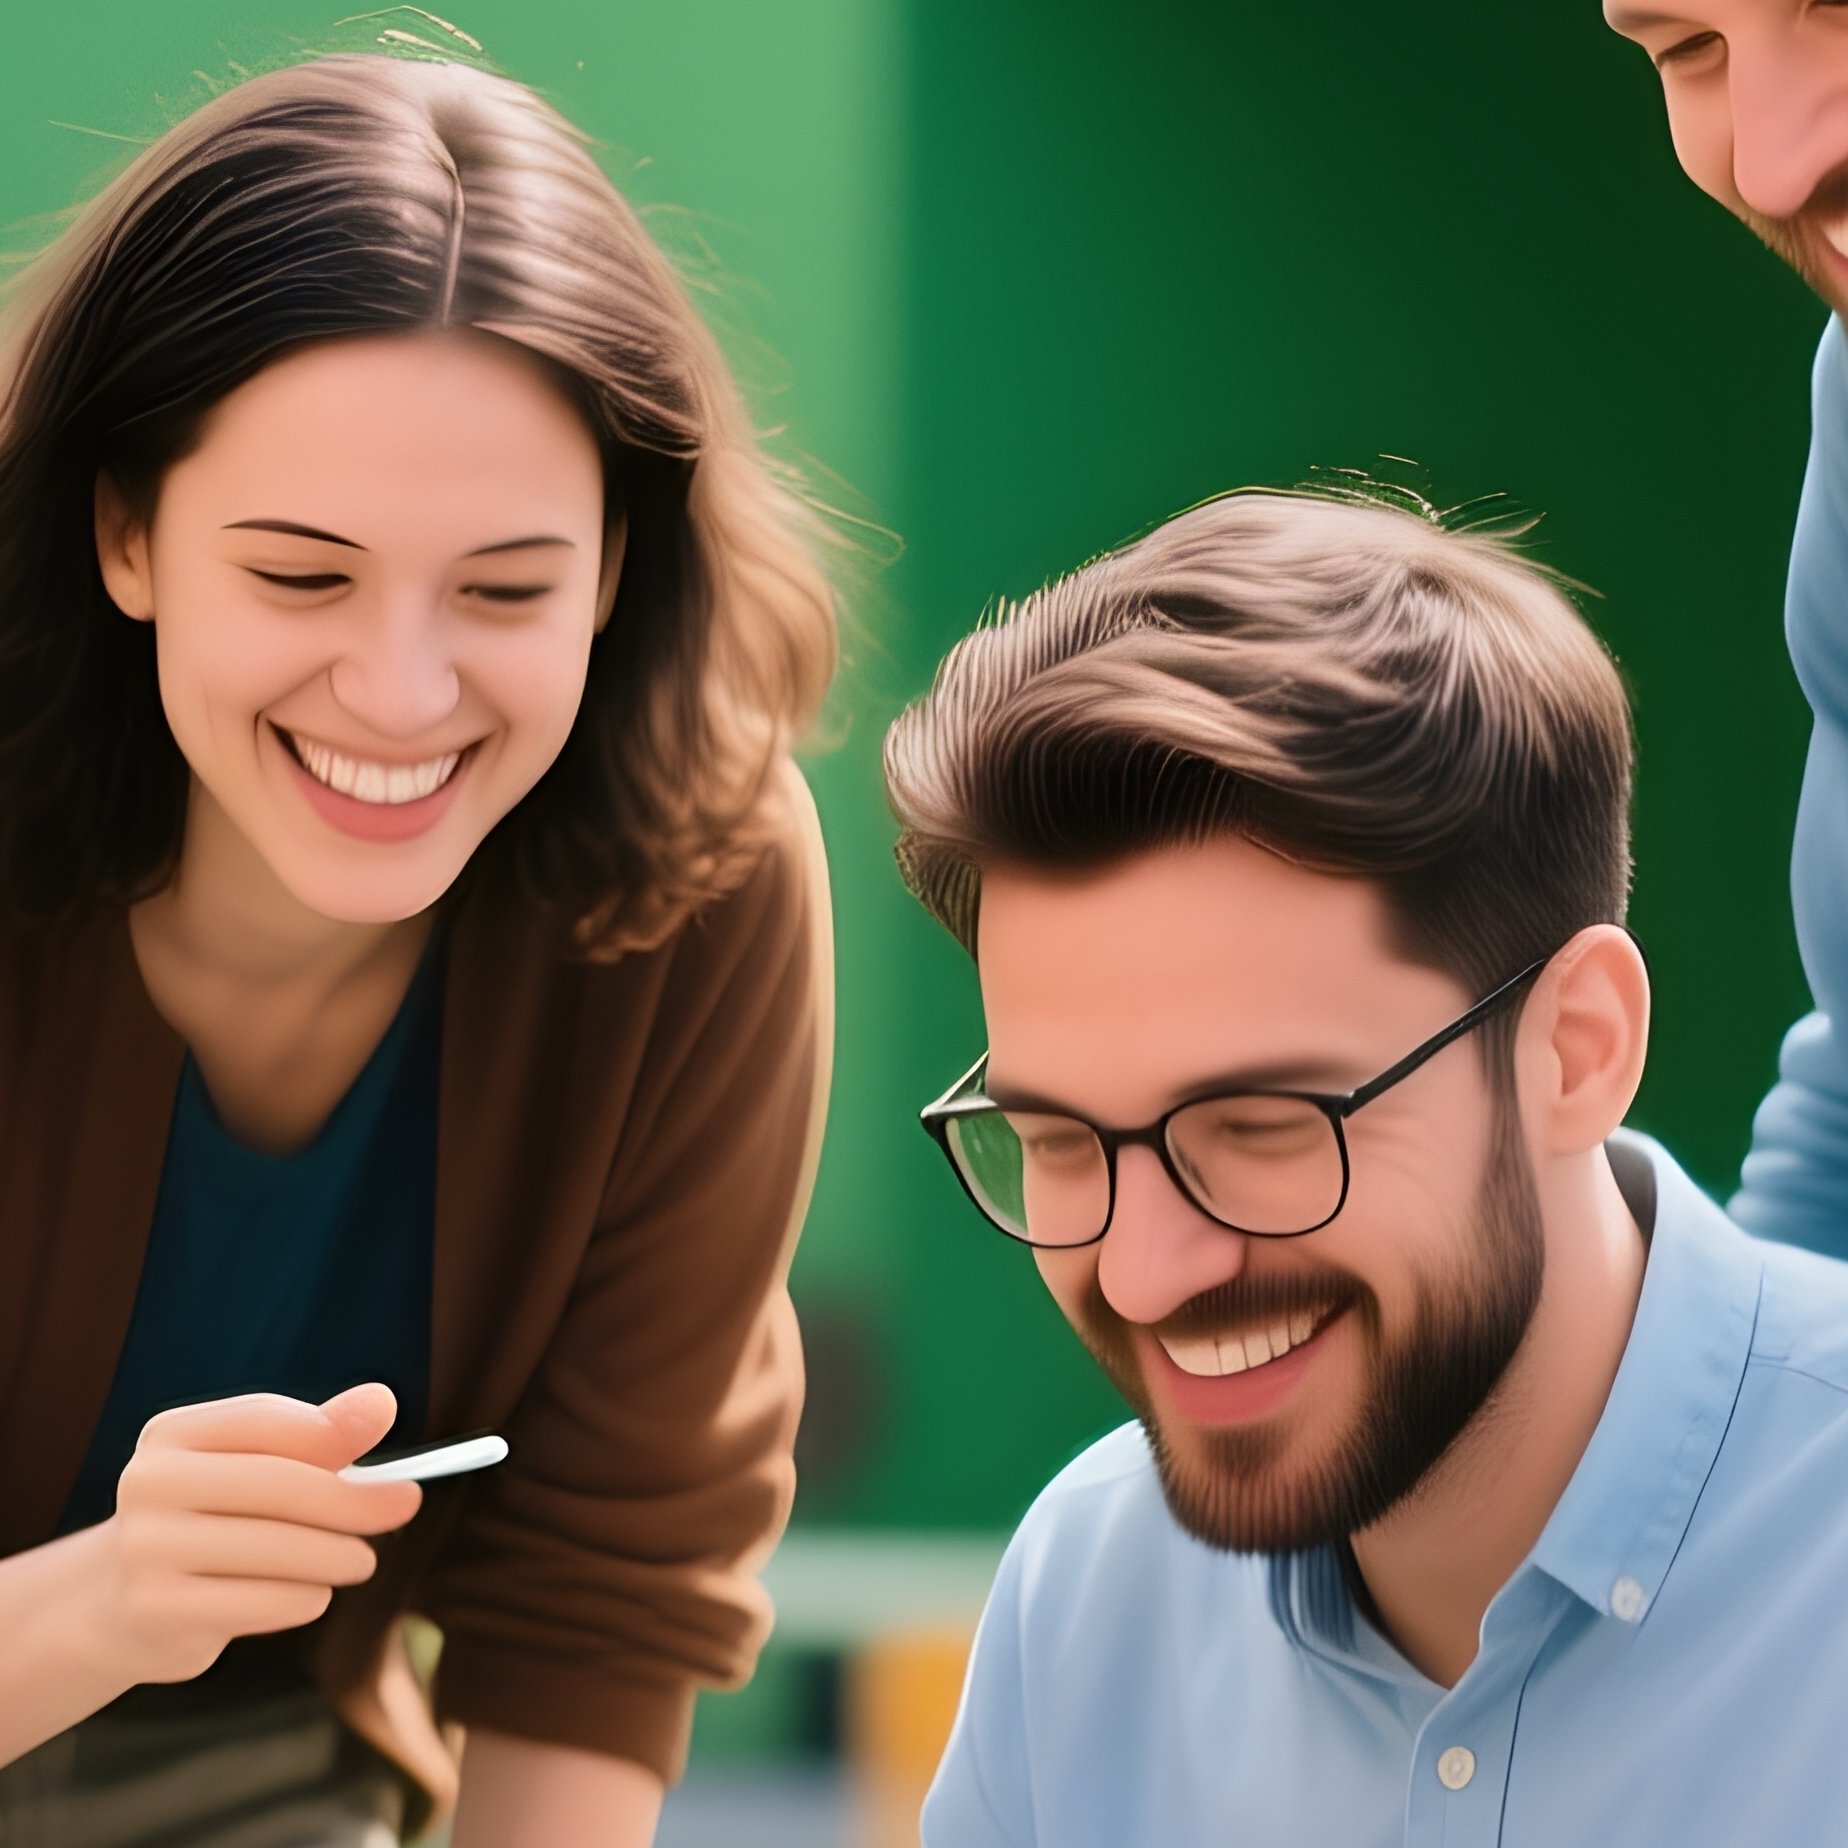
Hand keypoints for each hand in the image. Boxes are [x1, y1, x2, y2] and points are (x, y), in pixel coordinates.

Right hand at [82, 1382, 422, 1685]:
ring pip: (278, 1548)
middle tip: (405, 1506)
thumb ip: (319, 1435)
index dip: (333, 1430)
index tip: (395, 1444)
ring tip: (360, 1561)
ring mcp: (145, 1549)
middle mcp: (149, 1484)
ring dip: (336, 1556)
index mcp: (172, 1435)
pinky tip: (312, 1593)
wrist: (121, 1604)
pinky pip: (262, 1601)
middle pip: (279, 1483)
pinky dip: (304, 1598)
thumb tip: (382, 1402)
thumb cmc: (214, 1518)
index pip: (264, 1419)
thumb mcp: (258, 1465)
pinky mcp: (156, 1609)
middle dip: (355, 1499)